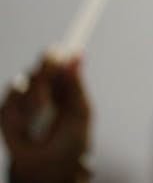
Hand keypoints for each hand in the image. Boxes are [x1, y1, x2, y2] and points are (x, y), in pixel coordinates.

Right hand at [1, 56, 90, 182]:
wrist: (49, 167)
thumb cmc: (70, 140)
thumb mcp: (79, 111)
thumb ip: (76, 84)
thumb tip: (78, 54)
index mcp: (61, 85)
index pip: (56, 62)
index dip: (56, 55)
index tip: (59, 50)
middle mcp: (41, 88)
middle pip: (39, 67)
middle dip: (45, 71)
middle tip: (54, 76)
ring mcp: (22, 100)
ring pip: (24, 83)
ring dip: (35, 97)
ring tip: (44, 113)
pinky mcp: (6, 113)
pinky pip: (9, 104)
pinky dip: (20, 114)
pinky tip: (28, 126)